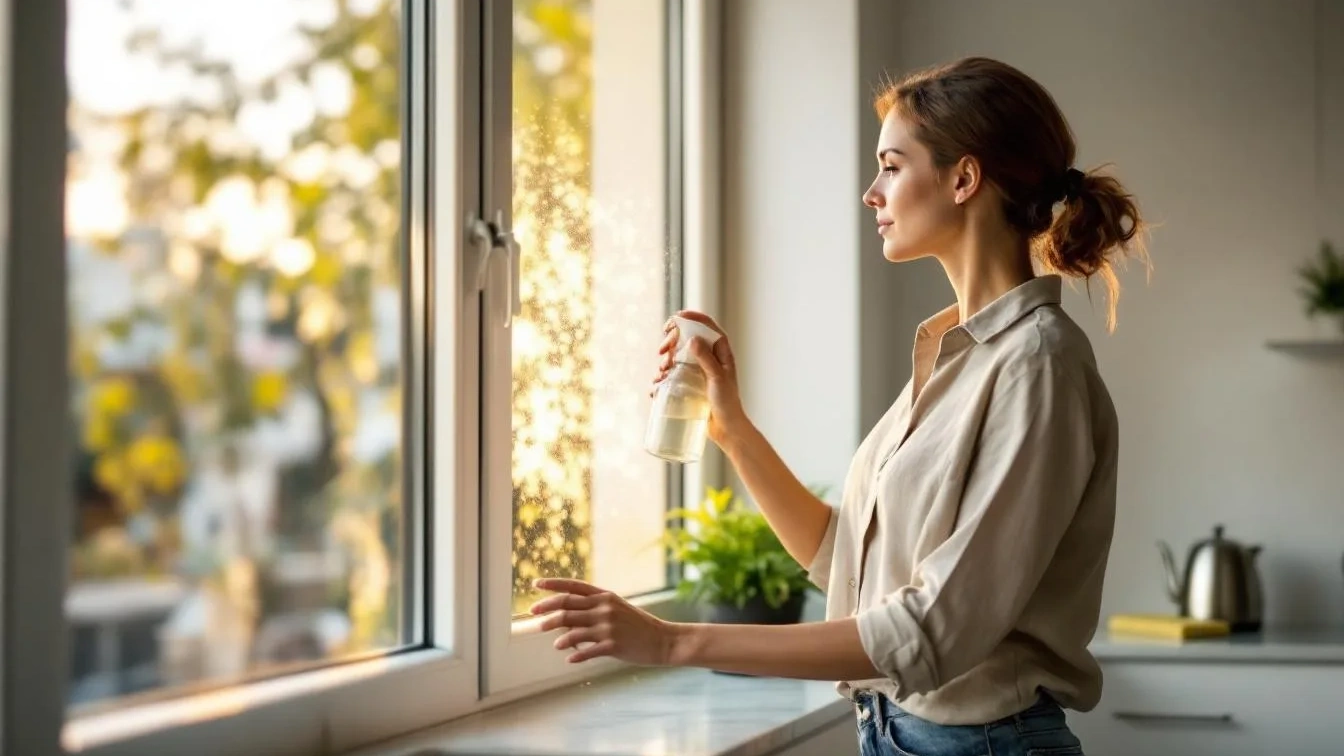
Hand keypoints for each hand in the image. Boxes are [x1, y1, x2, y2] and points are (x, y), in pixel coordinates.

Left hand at [529, 578, 678, 665]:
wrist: (663, 640)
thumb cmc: (638, 625)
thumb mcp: (617, 608)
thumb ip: (594, 609)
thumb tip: (566, 619)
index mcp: (605, 596)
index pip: (573, 586)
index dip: (552, 584)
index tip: (535, 584)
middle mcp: (604, 608)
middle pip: (567, 606)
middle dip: (546, 610)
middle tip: (533, 616)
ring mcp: (607, 626)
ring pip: (572, 629)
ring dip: (559, 637)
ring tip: (554, 643)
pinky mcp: (612, 645)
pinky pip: (586, 651)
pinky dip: (576, 656)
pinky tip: (569, 659)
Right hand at [651, 310, 748, 445]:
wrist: (726, 428)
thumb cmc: (727, 403)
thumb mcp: (717, 378)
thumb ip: (706, 358)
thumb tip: (692, 339)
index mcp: (720, 352)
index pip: (707, 326)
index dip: (693, 317)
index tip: (676, 316)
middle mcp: (709, 358)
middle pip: (687, 338)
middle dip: (671, 340)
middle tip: (662, 350)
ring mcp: (697, 371)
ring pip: (677, 356)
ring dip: (665, 359)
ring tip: (662, 370)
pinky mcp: (689, 385)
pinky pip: (672, 376)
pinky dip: (662, 378)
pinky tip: (657, 385)